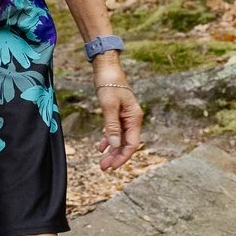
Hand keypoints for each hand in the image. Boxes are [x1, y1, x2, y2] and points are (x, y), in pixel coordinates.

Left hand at [93, 55, 142, 170]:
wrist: (107, 68)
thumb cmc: (109, 84)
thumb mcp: (109, 106)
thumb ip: (112, 126)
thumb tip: (114, 146)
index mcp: (134, 118)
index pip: (132, 144)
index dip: (123, 157)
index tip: (112, 167)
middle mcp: (132, 119)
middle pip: (126, 144)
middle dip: (116, 157)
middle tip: (103, 168)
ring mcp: (125, 117)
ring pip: (120, 139)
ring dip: (112, 151)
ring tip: (102, 162)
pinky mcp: (118, 113)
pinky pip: (115, 131)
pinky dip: (109, 140)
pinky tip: (101, 147)